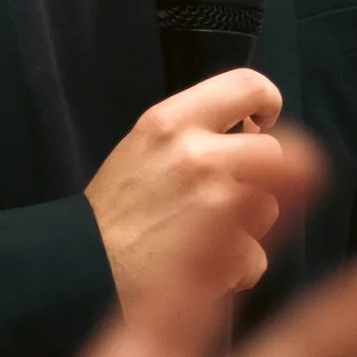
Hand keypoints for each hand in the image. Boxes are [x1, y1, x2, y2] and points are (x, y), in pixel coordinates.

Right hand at [86, 68, 287, 308]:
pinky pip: (257, 258)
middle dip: (261, 177)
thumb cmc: (112, 213)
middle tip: (233, 196)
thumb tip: (249, 131)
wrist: (84, 269)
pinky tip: (207, 272)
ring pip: (270, 208)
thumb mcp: (141, 148)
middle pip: (273, 152)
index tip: (261, 122)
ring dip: (248, 228)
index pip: (248, 85)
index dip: (267, 101)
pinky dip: (237, 271)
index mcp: (171, 121)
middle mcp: (198, 154)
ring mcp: (217, 203)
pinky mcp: (227, 251)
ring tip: (210, 240)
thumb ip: (191, 133)